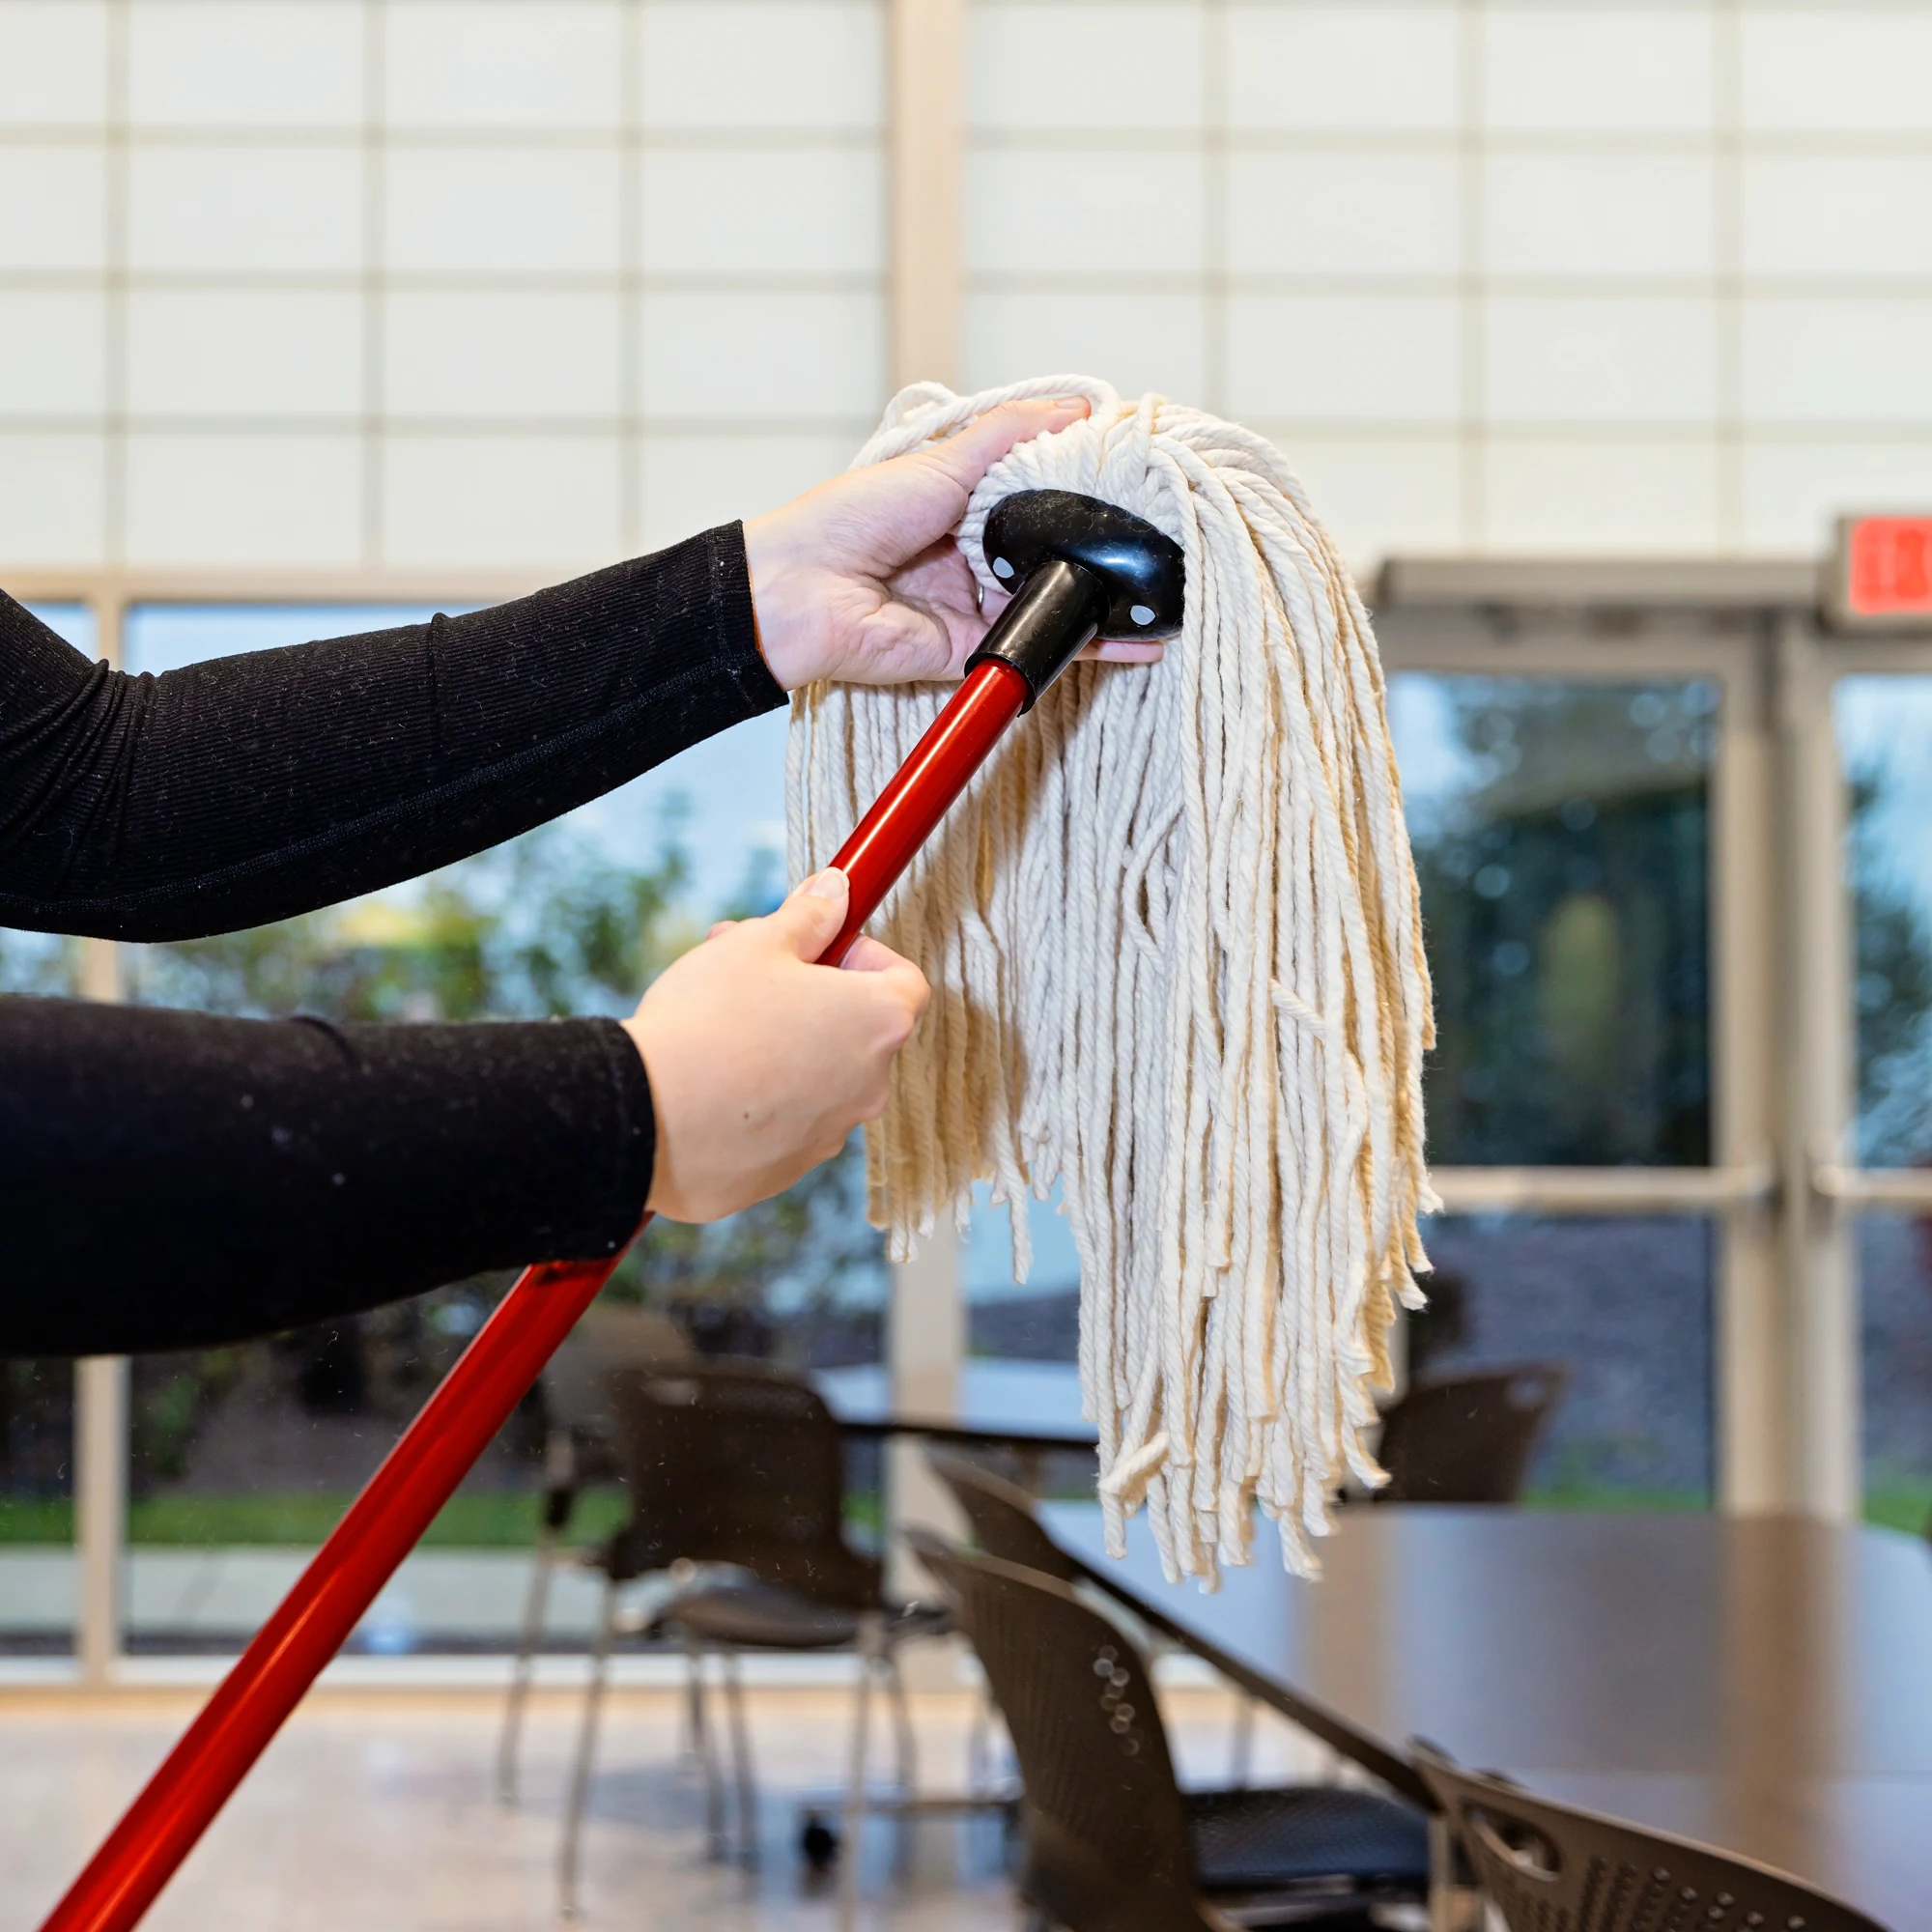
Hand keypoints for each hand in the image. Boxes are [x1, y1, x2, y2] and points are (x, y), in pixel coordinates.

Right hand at [622, 869, 928, 1221]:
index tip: (820, 948)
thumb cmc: (708, 1020)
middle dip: (811, 996)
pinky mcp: (787, 1171)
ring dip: (786, 1047)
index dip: (864, 955)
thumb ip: (808, 916)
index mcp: (878, 1022)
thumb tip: (835, 891)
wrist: (644, 1115)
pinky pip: (785, 1122)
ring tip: (718, 1022)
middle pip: (857, 1029)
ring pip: (820, 1077)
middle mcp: (871, 1086)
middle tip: (751, 972)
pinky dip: (760, 1098)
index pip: (905, 980)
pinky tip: (709, 1080)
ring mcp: (831, 1134)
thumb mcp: (755, 944)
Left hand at [743, 397, 1169, 689]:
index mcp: (963, 508)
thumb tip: (1074, 407)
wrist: (803, 590)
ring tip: (1164, 581)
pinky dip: (1091, 646)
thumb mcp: (940, 461)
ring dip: (1105, 598)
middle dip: (1101, 545)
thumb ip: (1007, 435)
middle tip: (1160, 530)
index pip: (1039, 497)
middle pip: (1053, 552)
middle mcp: (974, 558)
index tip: (1131, 476)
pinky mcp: (977, 651)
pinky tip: (1141, 638)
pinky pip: (1042, 647)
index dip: (1082, 489)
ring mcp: (977, 607)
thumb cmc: (850, 520)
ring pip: (1056, 603)